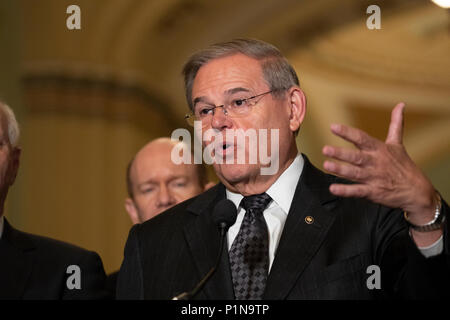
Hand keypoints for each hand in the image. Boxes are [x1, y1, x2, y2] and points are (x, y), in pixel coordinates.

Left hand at [322, 102, 436, 223]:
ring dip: (341, 170)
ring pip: (354, 173)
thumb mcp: (398, 144)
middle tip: (325, 149)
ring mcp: (374, 178)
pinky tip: (333, 188)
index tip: (333, 127)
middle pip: (356, 157)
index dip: (347, 132)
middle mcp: (375, 163)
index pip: (361, 138)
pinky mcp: (373, 192)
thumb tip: (401, 104)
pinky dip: (345, 191)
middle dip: (341, 153)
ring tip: (327, 165)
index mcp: (379, 149)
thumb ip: (395, 124)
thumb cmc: (404, 166)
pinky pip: (357, 191)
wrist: (417, 191)